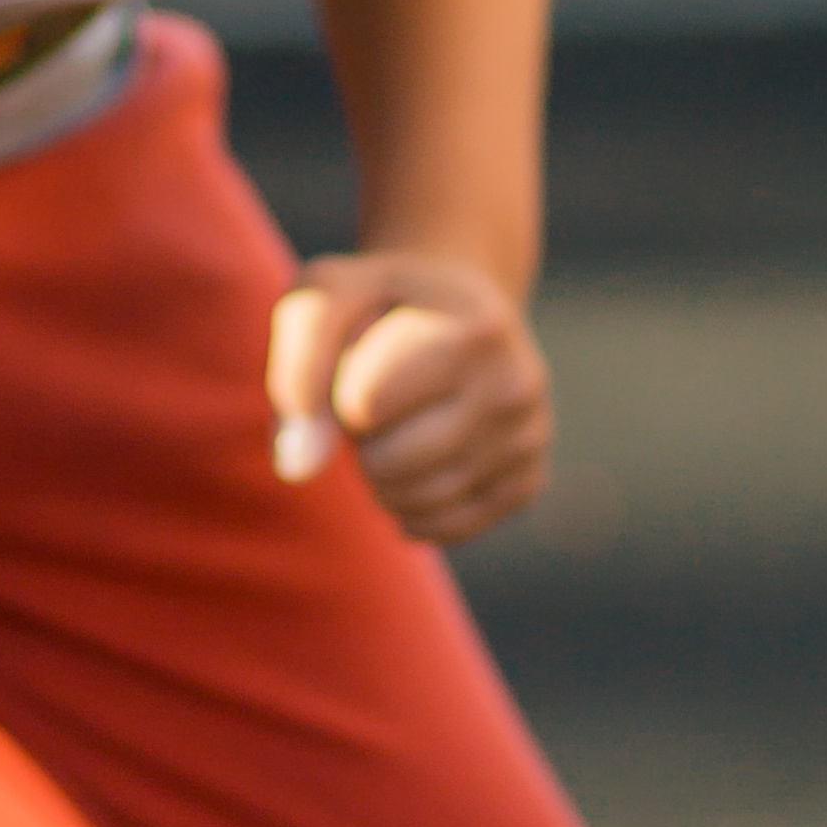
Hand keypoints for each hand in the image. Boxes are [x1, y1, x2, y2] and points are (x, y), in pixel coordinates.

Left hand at [267, 252, 551, 546]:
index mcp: (471, 330)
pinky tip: (418, 461)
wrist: (465, 309)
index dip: (340, 392)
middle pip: (389, 465)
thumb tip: (299, 469)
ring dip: (381, 476)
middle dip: (362, 440)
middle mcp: (514, 387)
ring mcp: (528, 439)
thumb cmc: (381, 305)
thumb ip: (298, 370)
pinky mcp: (528, 482)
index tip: (364, 359)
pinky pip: (444, 529)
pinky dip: (411, 506)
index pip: (362, 405)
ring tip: (398, 427)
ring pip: (415, 503)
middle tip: (381, 399)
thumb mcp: (326, 297)